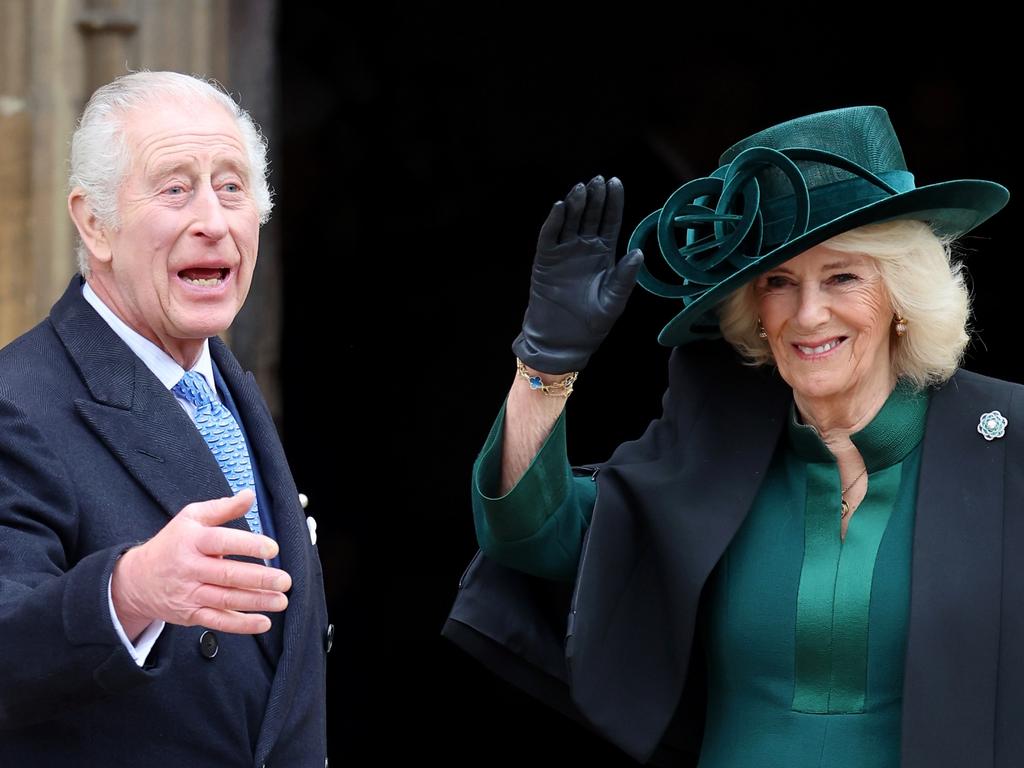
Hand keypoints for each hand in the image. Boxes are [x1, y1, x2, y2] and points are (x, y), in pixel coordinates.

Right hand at [111, 490, 290, 637]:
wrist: (136, 579)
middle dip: (258, 579)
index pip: (221, 542)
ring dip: (256, 602)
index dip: (248, 545)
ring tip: (281, 600)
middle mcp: (190, 568)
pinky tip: (263, 622)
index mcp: (192, 541)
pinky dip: (241, 625)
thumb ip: (222, 508)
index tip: (272, 548)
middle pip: (227, 575)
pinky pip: (218, 621)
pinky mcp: (190, 614)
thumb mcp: (191, 518)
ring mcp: (190, 594)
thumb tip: (249, 495)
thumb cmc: (171, 544)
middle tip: (284, 580)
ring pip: (226, 600)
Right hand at [512, 176, 643, 372]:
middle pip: (590, 216)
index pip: (610, 221)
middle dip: (595, 197)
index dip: (613, 202)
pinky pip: (549, 236)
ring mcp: (563, 253)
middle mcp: (584, 249)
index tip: (616, 182)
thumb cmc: (592, 325)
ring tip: (581, 189)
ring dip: (574, 204)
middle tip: (598, 180)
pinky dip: (553, 221)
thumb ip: (625, 278)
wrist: (563, 342)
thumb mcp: (613, 302)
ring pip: (569, 221)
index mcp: (604, 255)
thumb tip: (638, 253)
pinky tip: (559, 207)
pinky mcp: (545, 261)